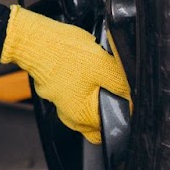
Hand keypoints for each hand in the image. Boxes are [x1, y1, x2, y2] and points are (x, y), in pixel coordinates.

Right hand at [0, 5, 130, 143]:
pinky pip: (72, 95)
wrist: (36, 40)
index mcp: (84, 116)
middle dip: (106, 107)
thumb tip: (134, 98)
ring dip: (92, 96)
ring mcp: (59, 104)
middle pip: (96, 122)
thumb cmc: (64, 54)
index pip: (110, 129)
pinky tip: (82, 70)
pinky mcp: (52, 90)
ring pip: (84, 108)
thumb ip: (122, 86)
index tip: (125, 100)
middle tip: (111, 88)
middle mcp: (70, 116)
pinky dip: (79, 87)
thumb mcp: (104, 66)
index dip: (121, 116)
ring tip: (96, 75)